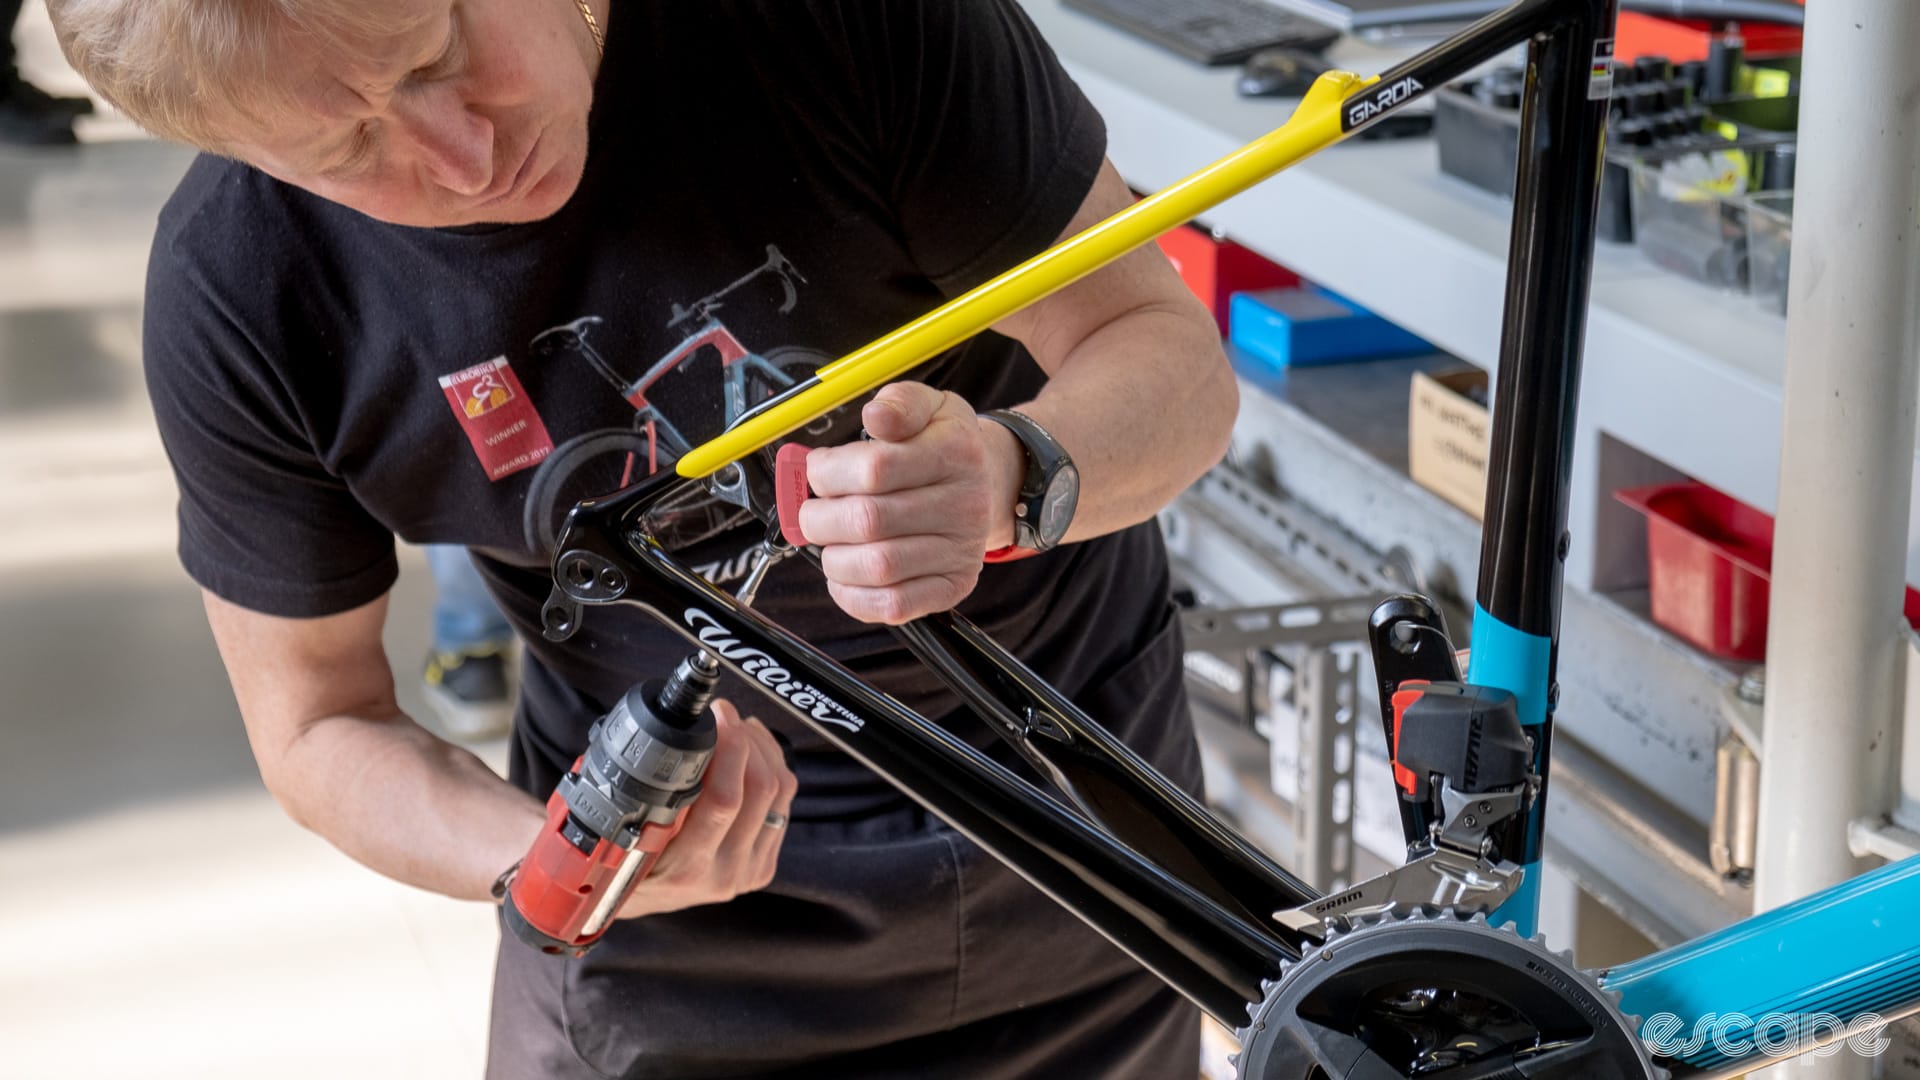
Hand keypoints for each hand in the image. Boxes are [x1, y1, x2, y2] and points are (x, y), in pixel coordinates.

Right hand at [616, 699, 796, 917]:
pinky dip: (774, 765)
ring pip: (780, 792)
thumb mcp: (615, 836)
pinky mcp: (765, 864)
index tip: (714, 717)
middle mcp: (725, 873)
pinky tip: (754, 748)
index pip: (724, 801)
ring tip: (737, 726)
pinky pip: (785, 803)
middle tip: (723, 714)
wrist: (631, 903)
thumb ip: (641, 800)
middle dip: (745, 739)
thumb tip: (664, 740)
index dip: (729, 749)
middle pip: (760, 789)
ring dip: (762, 748)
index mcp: (686, 869)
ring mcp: (750, 871)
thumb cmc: (618, 864)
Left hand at [798, 382, 1023, 623]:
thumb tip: (876, 416)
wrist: (988, 482)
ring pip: (877, 566)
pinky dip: (854, 595)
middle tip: (813, 512)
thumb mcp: (928, 406)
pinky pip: (894, 605)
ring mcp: (960, 551)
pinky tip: (846, 573)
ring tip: (831, 542)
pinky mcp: (951, 586)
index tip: (817, 471)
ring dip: (834, 557)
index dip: (827, 473)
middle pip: (869, 520)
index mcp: (954, 452)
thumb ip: (898, 403)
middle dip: (820, 518)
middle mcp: (964, 505)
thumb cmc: (941, 444)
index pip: (874, 468)